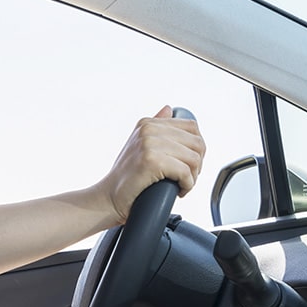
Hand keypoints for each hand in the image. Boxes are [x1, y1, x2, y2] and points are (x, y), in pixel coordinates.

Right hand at [95, 106, 205, 224]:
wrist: (108, 198)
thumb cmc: (126, 177)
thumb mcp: (140, 145)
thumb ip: (155, 126)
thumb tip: (169, 109)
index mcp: (148, 123)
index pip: (191, 127)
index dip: (197, 148)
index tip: (189, 164)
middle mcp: (148, 129)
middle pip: (196, 142)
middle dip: (198, 164)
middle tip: (188, 178)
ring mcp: (149, 144)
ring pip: (193, 158)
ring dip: (193, 176)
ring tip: (183, 184)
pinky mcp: (151, 161)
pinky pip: (185, 172)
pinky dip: (187, 185)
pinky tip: (180, 190)